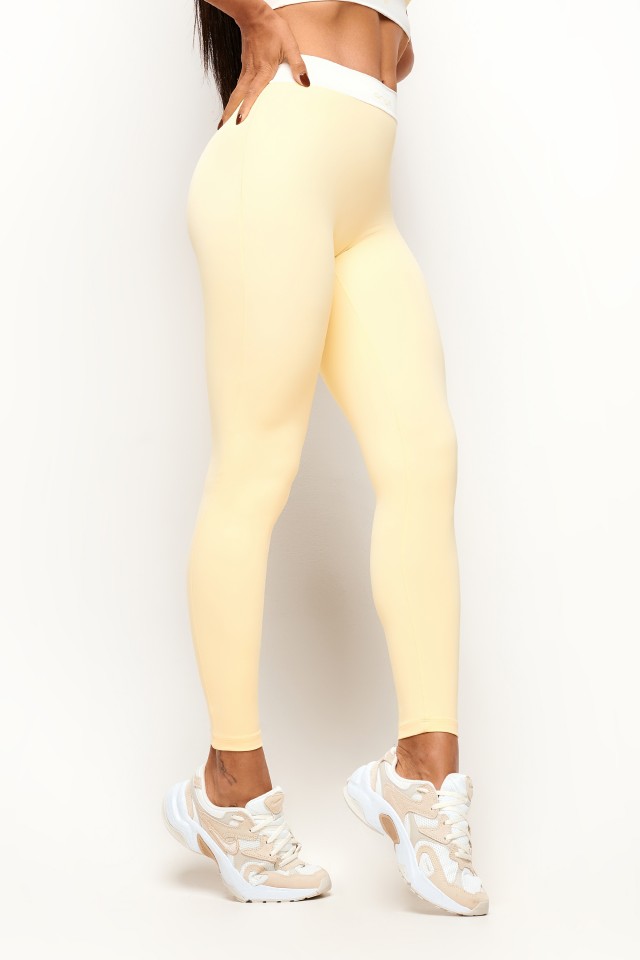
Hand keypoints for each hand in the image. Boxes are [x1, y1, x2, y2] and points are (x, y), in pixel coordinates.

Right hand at [218, 7, 309, 127]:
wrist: (255, 15)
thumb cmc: (273, 28)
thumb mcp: (290, 45)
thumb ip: (298, 65)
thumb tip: (305, 83)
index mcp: (263, 70)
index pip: (252, 93)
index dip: (246, 107)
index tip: (239, 121)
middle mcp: (251, 72)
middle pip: (237, 96)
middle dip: (229, 112)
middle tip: (222, 128)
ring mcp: (246, 69)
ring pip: (236, 92)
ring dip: (229, 106)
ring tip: (225, 121)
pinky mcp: (245, 66)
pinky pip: (239, 85)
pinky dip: (235, 96)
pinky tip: (236, 103)